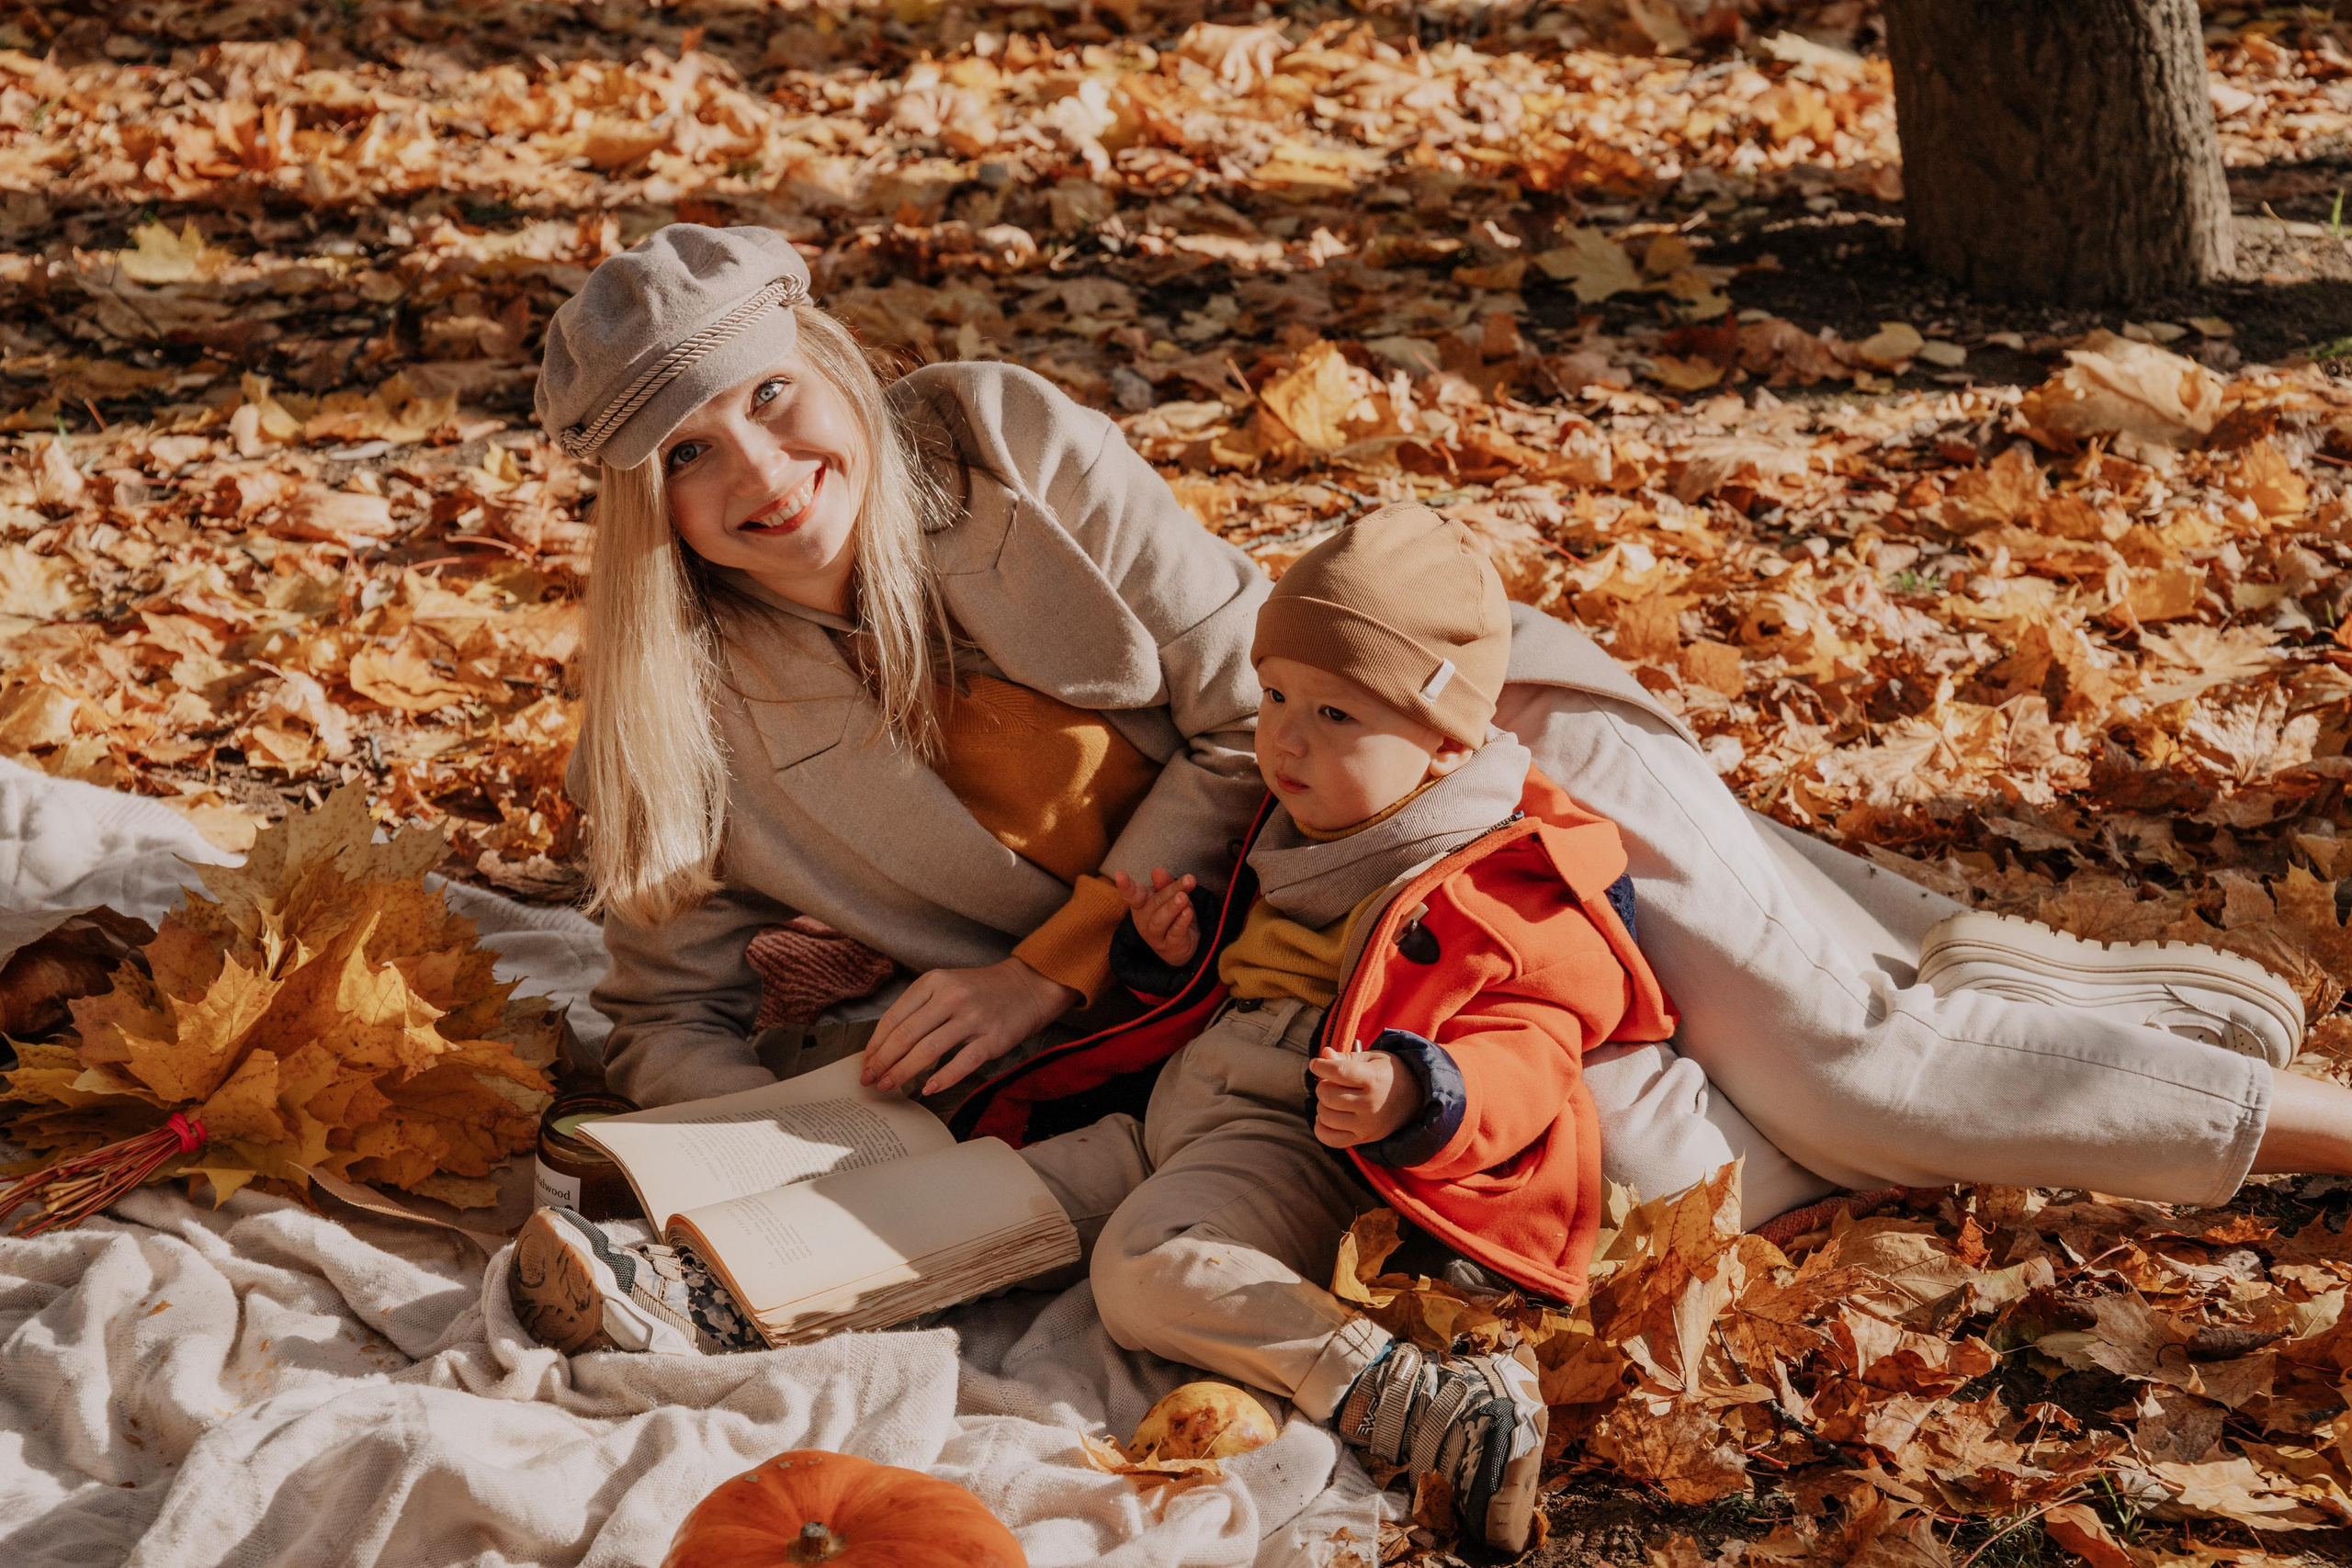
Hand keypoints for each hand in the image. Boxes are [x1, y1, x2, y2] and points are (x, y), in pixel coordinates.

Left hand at [861, 957, 1078, 1096]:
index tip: (866, 1064)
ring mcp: (973, 1018)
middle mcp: (951, 997)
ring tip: (889, 1086)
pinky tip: (928, 1089)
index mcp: (933, 982)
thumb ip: (917, 1009)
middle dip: (883, 1062)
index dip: (876, 1045)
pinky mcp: (992, 1039)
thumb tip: (885, 1047)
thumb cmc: (979, 991)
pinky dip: (942, 1078)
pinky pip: (962, 1063)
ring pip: (928, 1050)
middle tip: (871, 1080)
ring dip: (904, 1072)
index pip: (894, 1017)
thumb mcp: (945, 986)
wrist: (1027, 986)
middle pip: (906, 1035)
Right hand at [1113, 867, 1199, 967]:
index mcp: (1140, 904)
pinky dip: (1181, 922)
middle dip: (1172, 889)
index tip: (1120, 874)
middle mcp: (1143, 920)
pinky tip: (1188, 913)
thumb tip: (1157, 870)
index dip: (1125, 885)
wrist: (1183, 945)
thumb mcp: (1171, 896)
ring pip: (1160, 920)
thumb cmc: (1173, 916)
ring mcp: (1154, 936)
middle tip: (1188, 879)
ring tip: (1183, 897)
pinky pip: (1174, 933)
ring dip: (1172, 907)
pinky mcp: (1169, 947)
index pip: (1131, 893)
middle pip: (1155, 902)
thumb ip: (1165, 884)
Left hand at [1309, 1047, 1421, 1148]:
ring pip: (1325, 1116)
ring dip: (1323, 1105)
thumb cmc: (1389, 1074)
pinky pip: (1331, 1139)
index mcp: (1373, 1079)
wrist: (1415, 1099)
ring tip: (1333, 1099)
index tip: (1316, 1064)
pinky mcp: (1364, 1138)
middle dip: (1322, 1085)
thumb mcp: (1372, 1059)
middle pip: (1327, 1095)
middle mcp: (1370, 1104)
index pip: (1337, 1072)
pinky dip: (1322, 1128)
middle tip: (1331, 1082)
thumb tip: (1324, 1054)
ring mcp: (1367, 1125)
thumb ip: (1346, 1057)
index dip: (1320, 1066)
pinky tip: (1328, 1116)